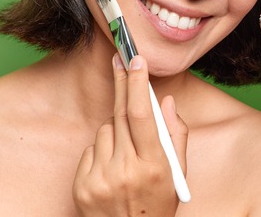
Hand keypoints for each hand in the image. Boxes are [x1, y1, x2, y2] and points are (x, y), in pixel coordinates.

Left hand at [73, 54, 188, 215]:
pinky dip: (101, 151)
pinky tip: (112, 168)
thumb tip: (166, 102)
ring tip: (127, 153)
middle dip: (123, 83)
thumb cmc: (158, 205)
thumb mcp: (178, 175)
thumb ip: (176, 136)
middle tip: (121, 58)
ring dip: (116, 130)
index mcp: (155, 166)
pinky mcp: (82, 185)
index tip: (136, 60)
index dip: (138, 83)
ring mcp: (101, 179)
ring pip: (105, 130)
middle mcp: (126, 171)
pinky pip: (91, 149)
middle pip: (121, 114)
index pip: (143, 115)